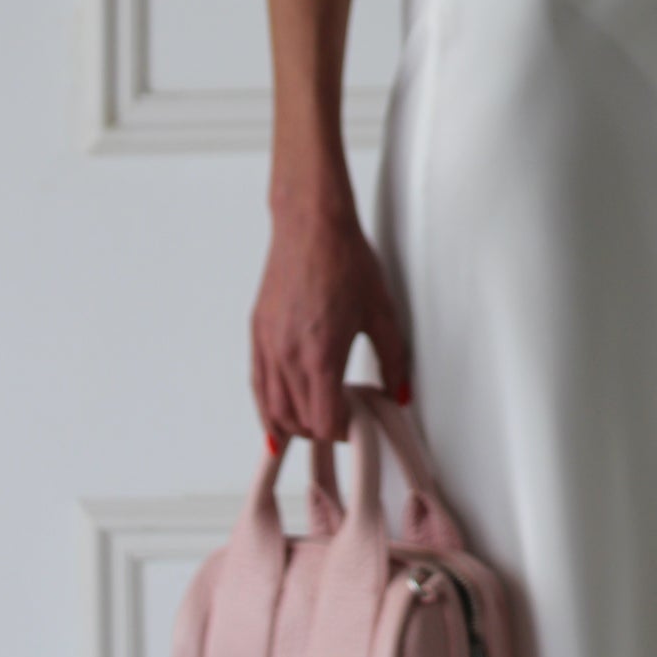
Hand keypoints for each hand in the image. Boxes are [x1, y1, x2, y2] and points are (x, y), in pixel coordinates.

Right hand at [250, 193, 412, 449]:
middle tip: (342, 422)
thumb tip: (399, 392)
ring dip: (294, 425)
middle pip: (299, 422)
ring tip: (315, 422)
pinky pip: (258, 385)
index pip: (325, 422)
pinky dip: (267, 408)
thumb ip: (393, 359)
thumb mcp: (381, 312)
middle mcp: (288, 356)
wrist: (311, 225)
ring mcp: (268, 345)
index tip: (356, 425)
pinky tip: (277, 417)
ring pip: (274, 409)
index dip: (343, 432)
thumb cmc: (345, 259)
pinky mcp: (257, 333)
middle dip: (322, 430)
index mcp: (321, 355)